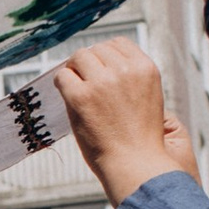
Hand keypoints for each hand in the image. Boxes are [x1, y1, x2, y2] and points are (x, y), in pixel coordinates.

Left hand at [51, 39, 198, 204]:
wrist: (136, 164)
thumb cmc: (139, 138)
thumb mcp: (146, 98)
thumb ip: (129, 77)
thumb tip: (100, 61)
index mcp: (145, 69)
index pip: (119, 43)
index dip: (106, 54)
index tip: (100, 68)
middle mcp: (125, 70)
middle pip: (97, 49)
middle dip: (89, 62)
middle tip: (85, 82)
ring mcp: (102, 82)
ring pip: (79, 57)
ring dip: (75, 69)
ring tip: (77, 88)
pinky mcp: (81, 97)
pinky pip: (62, 76)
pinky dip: (62, 83)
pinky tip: (67, 95)